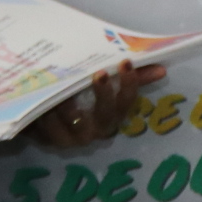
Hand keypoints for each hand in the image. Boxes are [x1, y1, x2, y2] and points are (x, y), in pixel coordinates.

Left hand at [24, 63, 166, 149]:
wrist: (40, 119)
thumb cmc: (77, 101)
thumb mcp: (102, 87)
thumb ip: (129, 79)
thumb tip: (161, 69)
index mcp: (109, 120)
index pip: (126, 104)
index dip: (129, 85)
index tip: (125, 63)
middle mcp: (92, 133)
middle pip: (105, 116)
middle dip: (104, 95)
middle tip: (100, 73)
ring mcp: (69, 138)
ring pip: (71, 119)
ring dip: (66, 100)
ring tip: (59, 80)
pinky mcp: (46, 139)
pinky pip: (47, 123)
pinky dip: (44, 108)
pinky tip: (41, 94)